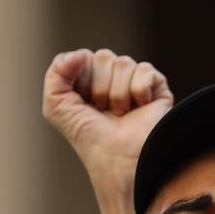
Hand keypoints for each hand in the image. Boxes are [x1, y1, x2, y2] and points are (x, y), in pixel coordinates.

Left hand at [42, 49, 172, 177]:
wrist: (117, 160)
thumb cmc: (89, 138)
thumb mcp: (56, 106)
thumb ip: (56, 73)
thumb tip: (82, 53)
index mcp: (90, 81)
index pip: (83, 57)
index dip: (81, 82)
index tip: (85, 106)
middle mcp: (113, 80)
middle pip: (103, 57)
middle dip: (100, 88)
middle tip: (104, 112)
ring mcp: (136, 82)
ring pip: (123, 63)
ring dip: (117, 94)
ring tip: (122, 115)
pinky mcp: (158, 88)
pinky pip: (145, 70)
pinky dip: (138, 91)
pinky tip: (140, 109)